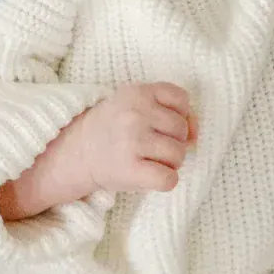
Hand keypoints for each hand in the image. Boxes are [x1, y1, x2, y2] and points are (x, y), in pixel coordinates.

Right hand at [48, 82, 195, 198]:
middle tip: (152, 145)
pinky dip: (166, 181)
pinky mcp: (130, 169)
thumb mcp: (137, 105)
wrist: (78, 151)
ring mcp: (132, 141)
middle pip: (182, 129)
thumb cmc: (115, 128)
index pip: (182, 99)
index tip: (160, 123)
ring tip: (151, 159)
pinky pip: (169, 179)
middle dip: (174, 140)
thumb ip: (170, 111)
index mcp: (137, 92)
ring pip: (179, 155)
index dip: (178, 114)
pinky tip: (151, 175)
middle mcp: (135, 114)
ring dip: (171, 162)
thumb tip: (196, 134)